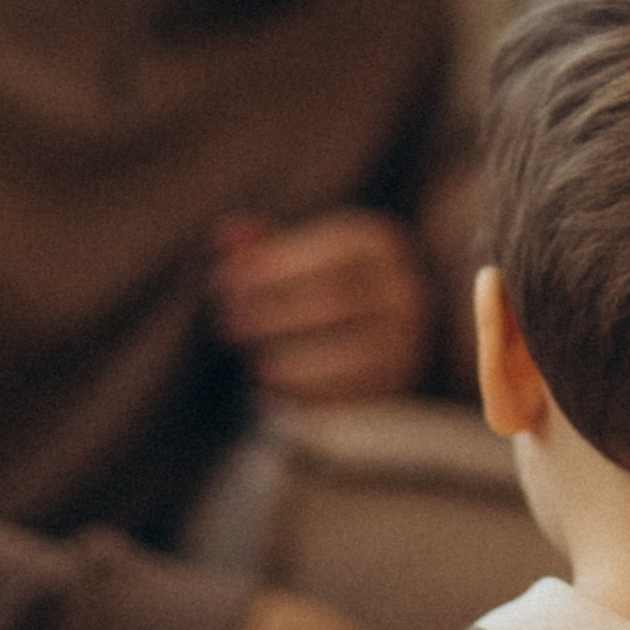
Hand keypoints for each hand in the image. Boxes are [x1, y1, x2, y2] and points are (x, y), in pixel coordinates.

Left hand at [210, 208, 434, 400]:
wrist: (379, 333)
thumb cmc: (320, 284)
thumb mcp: (297, 257)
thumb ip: (262, 247)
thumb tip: (224, 235)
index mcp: (378, 247)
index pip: (326, 257)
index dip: (271, 271)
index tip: (223, 285)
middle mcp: (404, 291)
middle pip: (334, 303)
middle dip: (272, 315)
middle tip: (226, 325)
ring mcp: (406, 342)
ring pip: (344, 354)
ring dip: (285, 358)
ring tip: (249, 360)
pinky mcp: (395, 387)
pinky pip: (347, 394)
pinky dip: (302, 391)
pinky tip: (269, 385)